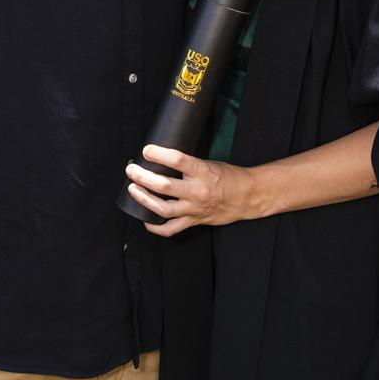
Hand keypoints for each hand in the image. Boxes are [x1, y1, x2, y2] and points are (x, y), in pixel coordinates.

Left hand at [125, 144, 253, 235]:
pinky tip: (145, 218)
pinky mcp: (194, 221)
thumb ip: (187, 164)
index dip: (159, 154)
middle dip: (143, 177)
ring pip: (163, 208)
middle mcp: (198, 191)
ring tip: (133, 190)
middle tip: (132, 170)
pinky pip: (170, 229)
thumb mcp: (209, 163)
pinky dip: (155, 226)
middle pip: (164, 186)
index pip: (178, 160)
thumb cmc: (227, 177)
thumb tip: (161, 158)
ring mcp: (195, 209)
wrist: (246, 197)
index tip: (146, 150)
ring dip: (144, 199)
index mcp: (203, 172)